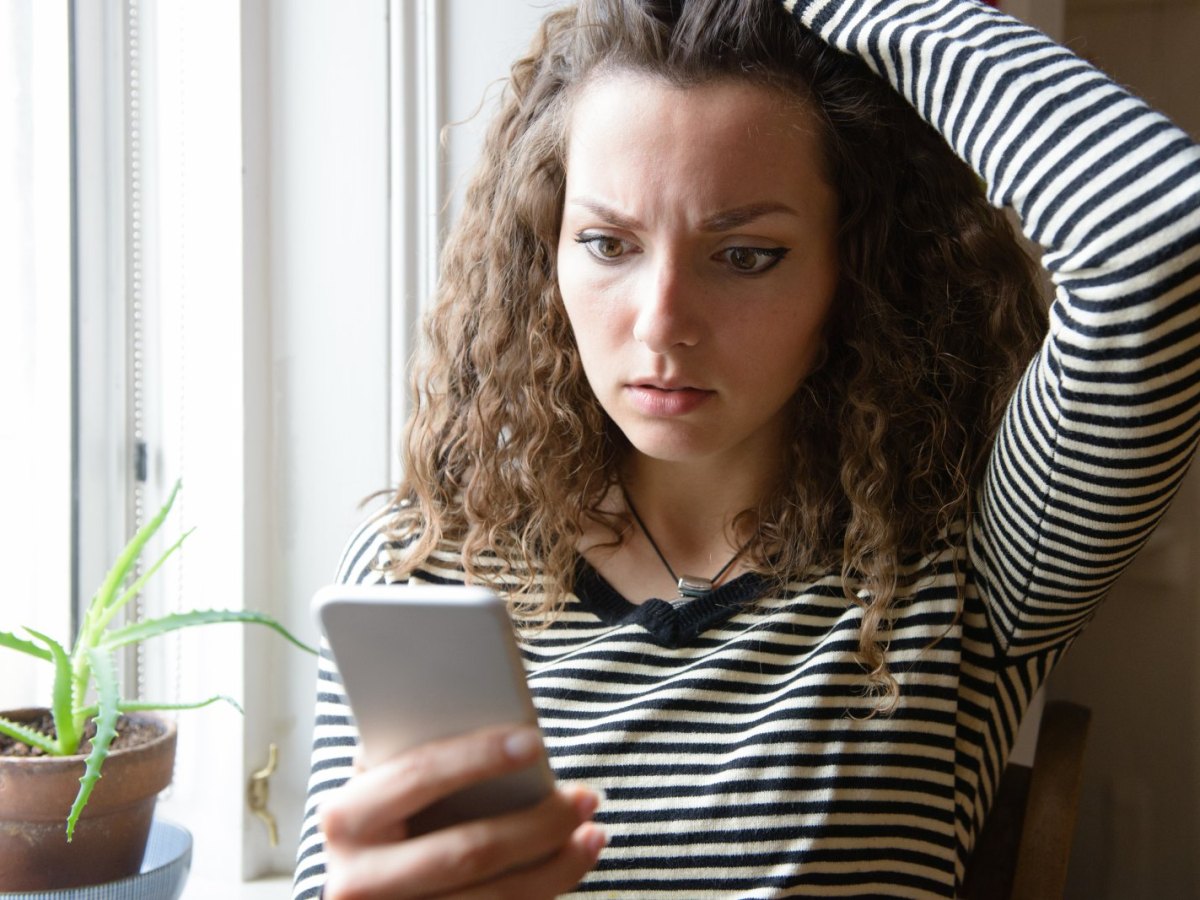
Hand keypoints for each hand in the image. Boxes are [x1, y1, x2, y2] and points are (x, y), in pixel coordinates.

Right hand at [320, 725, 605, 898]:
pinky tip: (576, 857)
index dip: (478, 756)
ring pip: (494, 897)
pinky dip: (547, 887)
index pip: (418, 775)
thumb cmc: (389, 814)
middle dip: (537, 822)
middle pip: (467, 851)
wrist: (369, 889)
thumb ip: (422, 757)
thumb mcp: (387, 785)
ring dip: (556, 861)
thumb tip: (505, 724)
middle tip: (586, 796)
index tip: (535, 741)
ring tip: (593, 830)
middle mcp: (357, 880)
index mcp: (345, 818)